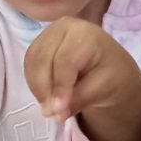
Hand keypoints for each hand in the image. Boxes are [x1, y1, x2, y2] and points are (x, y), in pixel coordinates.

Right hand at [24, 16, 140, 140]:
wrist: (108, 65)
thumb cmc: (111, 74)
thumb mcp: (103, 89)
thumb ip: (80, 99)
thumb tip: (56, 113)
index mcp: (85, 33)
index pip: (65, 60)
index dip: (59, 86)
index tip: (57, 111)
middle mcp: (63, 27)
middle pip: (43, 58)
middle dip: (44, 89)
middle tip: (51, 113)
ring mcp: (48, 33)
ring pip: (32, 61)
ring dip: (37, 88)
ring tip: (49, 108)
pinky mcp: (40, 43)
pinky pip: (29, 64)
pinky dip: (34, 83)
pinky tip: (44, 97)